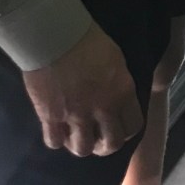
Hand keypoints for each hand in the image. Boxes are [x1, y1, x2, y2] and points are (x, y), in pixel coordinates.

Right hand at [22, 23, 143, 157]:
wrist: (54, 36)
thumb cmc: (87, 38)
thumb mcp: (116, 59)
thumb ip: (118, 83)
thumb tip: (117, 96)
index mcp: (122, 92)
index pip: (133, 126)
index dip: (126, 131)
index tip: (118, 129)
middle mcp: (103, 108)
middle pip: (111, 144)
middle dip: (106, 146)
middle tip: (97, 140)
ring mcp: (76, 115)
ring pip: (83, 148)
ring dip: (81, 145)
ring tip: (75, 136)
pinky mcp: (50, 116)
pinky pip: (54, 142)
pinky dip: (56, 139)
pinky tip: (56, 131)